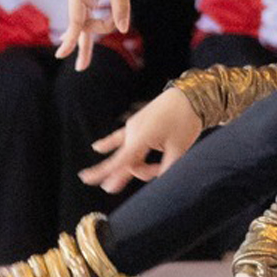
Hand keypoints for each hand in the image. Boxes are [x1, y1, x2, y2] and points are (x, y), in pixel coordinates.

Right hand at [60, 0, 131, 73]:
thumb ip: (121, 4)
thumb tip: (122, 29)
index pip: (76, 18)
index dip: (72, 36)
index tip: (63, 53)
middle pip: (80, 24)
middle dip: (86, 42)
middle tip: (82, 67)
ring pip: (85, 23)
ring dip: (101, 26)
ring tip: (115, 18)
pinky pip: (87, 18)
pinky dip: (93, 27)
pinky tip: (83, 45)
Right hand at [80, 86, 202, 191]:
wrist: (190, 95)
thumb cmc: (186, 120)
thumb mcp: (180, 149)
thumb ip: (166, 168)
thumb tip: (157, 181)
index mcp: (142, 138)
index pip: (119, 161)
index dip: (104, 172)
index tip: (86, 180)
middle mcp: (132, 132)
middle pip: (128, 162)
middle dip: (142, 171)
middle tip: (158, 169)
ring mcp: (133, 126)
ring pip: (129, 153)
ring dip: (141, 162)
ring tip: (160, 162)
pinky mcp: (137, 122)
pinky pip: (120, 136)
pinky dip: (109, 143)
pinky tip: (97, 147)